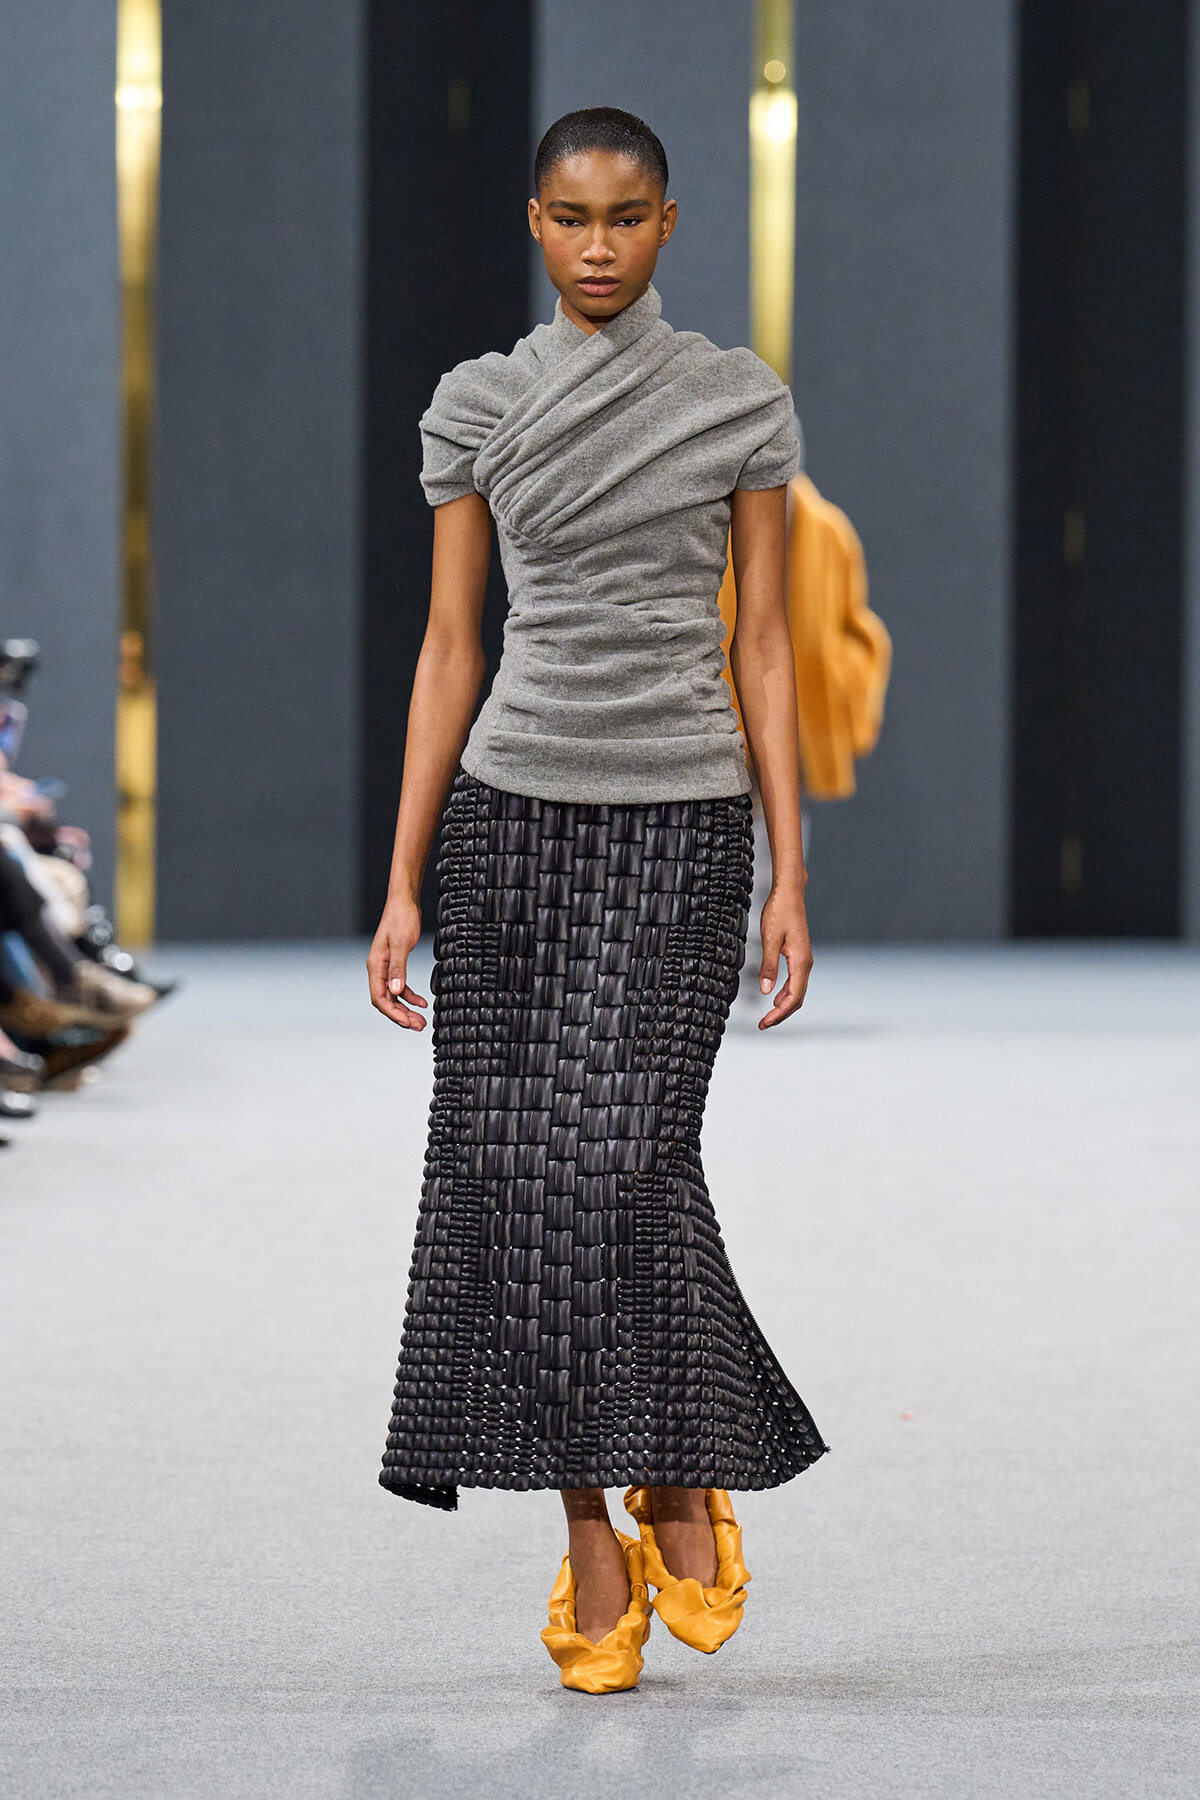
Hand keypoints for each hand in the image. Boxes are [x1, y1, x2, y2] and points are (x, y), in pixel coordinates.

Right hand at [366, 896, 427, 1029]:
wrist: (404, 902)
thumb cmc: (401, 919)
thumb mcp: (402, 944)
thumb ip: (398, 968)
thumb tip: (395, 991)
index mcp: (376, 966)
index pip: (380, 998)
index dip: (393, 1013)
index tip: (408, 1022)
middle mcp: (378, 969)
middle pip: (386, 1001)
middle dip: (401, 1016)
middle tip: (418, 1026)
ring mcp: (385, 967)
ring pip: (393, 996)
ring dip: (406, 1009)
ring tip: (421, 1020)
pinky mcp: (395, 964)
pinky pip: (399, 986)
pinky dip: (410, 996)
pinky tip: (422, 1002)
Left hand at [757, 883, 811, 1028]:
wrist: (790, 893)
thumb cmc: (780, 912)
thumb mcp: (770, 939)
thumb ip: (769, 966)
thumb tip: (766, 990)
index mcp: (800, 962)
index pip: (792, 997)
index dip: (779, 1014)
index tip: (765, 1022)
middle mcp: (806, 964)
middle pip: (797, 998)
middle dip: (781, 1014)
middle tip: (764, 1024)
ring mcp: (804, 960)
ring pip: (798, 991)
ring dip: (784, 1005)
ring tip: (768, 1015)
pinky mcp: (799, 955)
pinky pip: (796, 981)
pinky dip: (786, 993)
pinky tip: (775, 996)